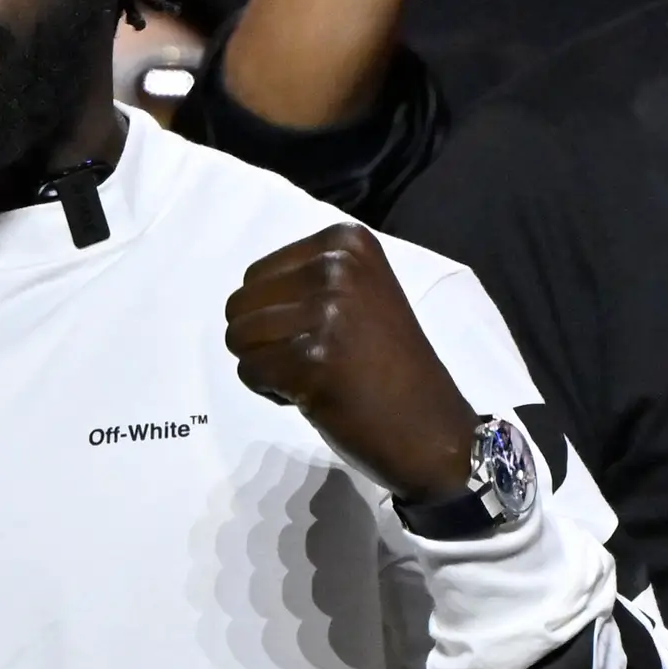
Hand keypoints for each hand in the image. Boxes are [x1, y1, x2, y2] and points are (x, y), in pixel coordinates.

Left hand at [224, 226, 481, 501]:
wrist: (430, 426)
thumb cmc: (390, 365)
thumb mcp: (358, 296)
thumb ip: (307, 283)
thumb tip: (241, 299)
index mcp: (346, 242)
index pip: (256, 276)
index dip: (276, 315)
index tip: (323, 334)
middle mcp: (336, 266)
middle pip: (240, 304)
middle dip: (264, 340)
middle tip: (315, 359)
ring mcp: (325, 310)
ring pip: (237, 337)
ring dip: (267, 366)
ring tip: (316, 375)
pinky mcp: (312, 357)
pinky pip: (248, 371)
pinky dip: (272, 391)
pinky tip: (315, 395)